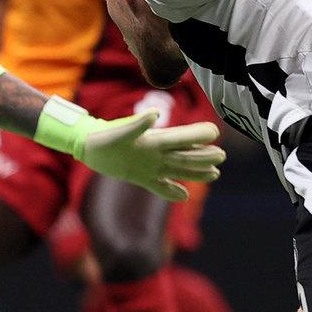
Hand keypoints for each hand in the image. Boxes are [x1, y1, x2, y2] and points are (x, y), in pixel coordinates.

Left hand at [76, 113, 225, 201]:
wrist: (89, 147)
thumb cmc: (104, 137)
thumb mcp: (120, 133)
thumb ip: (138, 125)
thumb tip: (154, 115)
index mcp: (155, 140)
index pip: (183, 138)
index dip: (198, 136)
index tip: (214, 132)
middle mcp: (156, 153)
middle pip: (186, 155)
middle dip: (204, 156)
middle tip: (222, 156)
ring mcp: (150, 166)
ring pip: (179, 170)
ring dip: (196, 172)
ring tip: (215, 174)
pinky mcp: (141, 177)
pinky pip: (160, 187)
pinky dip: (172, 192)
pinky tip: (184, 196)